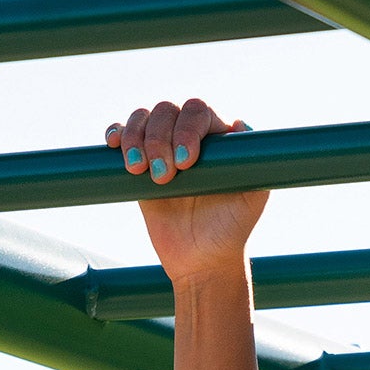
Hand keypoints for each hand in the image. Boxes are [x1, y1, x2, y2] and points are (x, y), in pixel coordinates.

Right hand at [108, 99, 268, 286]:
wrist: (202, 259)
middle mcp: (189, 135)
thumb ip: (255, 164)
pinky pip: (122, 134)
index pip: (198, 112)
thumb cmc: (232, 229)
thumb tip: (238, 124)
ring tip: (138, 171)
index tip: (186, 163)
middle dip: (159, 139)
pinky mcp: (140, 163)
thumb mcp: (253, 199)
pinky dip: (115, 133)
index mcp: (217, 137)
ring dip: (135, 138)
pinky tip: (114, 146)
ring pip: (142, 118)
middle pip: (166, 110)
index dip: (187, 129)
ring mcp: (162, 146)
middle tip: (164, 176)